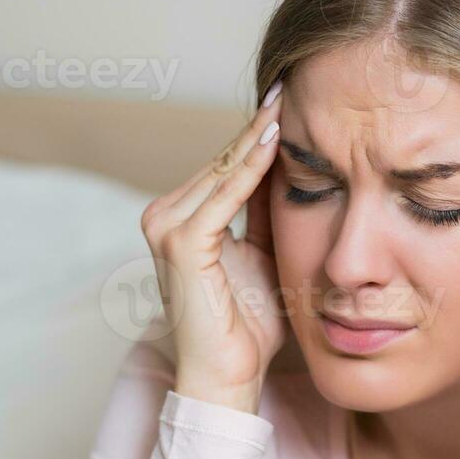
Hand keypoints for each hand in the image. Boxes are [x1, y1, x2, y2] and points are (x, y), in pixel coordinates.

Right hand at [139, 81, 285, 409]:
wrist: (228, 377)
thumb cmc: (247, 328)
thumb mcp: (266, 257)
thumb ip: (268, 216)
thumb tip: (293, 172)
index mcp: (182, 218)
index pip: (226, 165)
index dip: (258, 133)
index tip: (289, 97)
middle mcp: (166, 216)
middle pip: (223, 160)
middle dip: (259, 124)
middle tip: (291, 81)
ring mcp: (168, 227)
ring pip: (223, 171)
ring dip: (257, 136)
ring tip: (287, 99)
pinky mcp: (181, 244)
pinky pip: (225, 195)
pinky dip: (251, 167)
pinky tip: (276, 140)